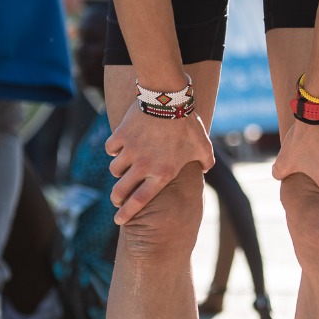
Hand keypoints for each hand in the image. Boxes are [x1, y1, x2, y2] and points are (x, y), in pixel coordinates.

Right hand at [105, 100, 214, 224]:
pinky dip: (114, 148)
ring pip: (115, 169)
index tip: (119, 220)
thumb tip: (206, 169)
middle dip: (116, 198)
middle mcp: (143, 166)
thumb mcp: (203, 145)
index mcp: (162, 173)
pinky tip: (119, 146)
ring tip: (123, 169)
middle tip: (116, 199)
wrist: (169, 98)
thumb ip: (206, 161)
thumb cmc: (188, 124)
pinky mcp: (120, 136)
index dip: (127, 213)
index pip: (140, 201)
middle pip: (120, 190)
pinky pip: (111, 148)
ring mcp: (130, 151)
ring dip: (118, 171)